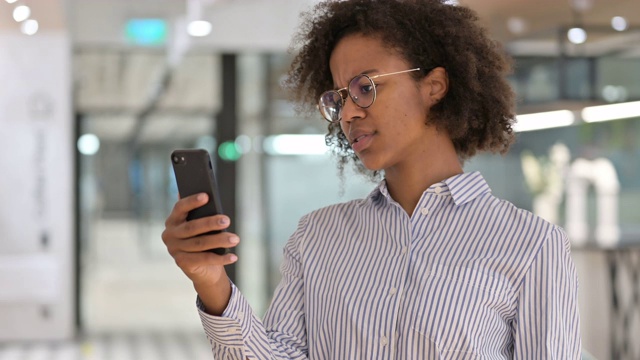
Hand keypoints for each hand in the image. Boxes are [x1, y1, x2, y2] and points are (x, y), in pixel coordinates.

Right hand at [161, 193, 238, 313]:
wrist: (203, 269)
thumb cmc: (204, 239)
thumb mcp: (201, 226)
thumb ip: (201, 213)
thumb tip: (209, 196)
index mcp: (173, 220)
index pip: (180, 207)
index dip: (192, 201)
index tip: (206, 196)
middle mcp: (170, 235)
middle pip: (192, 227)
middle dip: (210, 223)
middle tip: (227, 220)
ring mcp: (174, 250)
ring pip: (200, 243)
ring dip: (220, 241)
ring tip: (235, 239)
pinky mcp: (182, 263)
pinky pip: (204, 259)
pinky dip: (221, 258)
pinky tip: (233, 256)